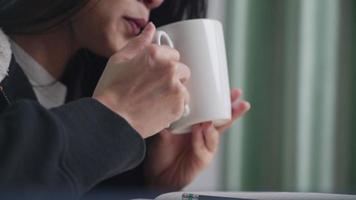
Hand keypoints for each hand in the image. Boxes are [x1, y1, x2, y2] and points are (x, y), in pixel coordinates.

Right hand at [93, 23, 190, 137]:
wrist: (112, 120)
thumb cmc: (111, 91)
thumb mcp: (119, 60)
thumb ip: (139, 43)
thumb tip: (150, 29)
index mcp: (155, 54)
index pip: (173, 53)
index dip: (164, 63)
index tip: (157, 72)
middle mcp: (169, 69)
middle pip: (182, 70)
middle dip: (173, 77)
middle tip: (155, 87)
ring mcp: (176, 88)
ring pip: (184, 88)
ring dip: (174, 92)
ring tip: (155, 100)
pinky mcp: (179, 107)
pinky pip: (183, 104)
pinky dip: (173, 107)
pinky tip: (157, 109)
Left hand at [144, 88, 250, 189]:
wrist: (158, 173)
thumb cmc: (163, 150)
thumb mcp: (163, 128)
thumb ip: (168, 116)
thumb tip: (169, 99)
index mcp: (198, 124)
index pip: (214, 110)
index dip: (224, 101)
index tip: (232, 90)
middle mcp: (204, 135)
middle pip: (223, 122)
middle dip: (233, 112)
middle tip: (241, 103)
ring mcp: (205, 148)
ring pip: (215, 136)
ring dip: (213, 128)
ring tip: (208, 122)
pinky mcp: (202, 160)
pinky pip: (203, 149)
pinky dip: (200, 140)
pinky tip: (197, 133)